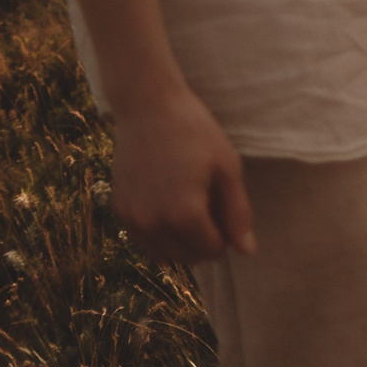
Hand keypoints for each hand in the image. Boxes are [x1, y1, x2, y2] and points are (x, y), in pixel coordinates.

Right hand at [112, 85, 254, 264]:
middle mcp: (154, 224)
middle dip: (204, 242)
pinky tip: (169, 206)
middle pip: (187, 257)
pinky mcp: (119, 211)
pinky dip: (160, 235)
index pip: (212, 251)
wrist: (149, 109)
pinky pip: (144, 240)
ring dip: (181, 243)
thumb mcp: (227, 169)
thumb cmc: (196, 133)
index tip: (227, 211)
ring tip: (191, 208)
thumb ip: (237, 213)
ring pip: (163, 255)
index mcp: (185, 215)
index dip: (226, 236)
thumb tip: (246, 251)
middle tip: (211, 207)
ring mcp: (132, 220)